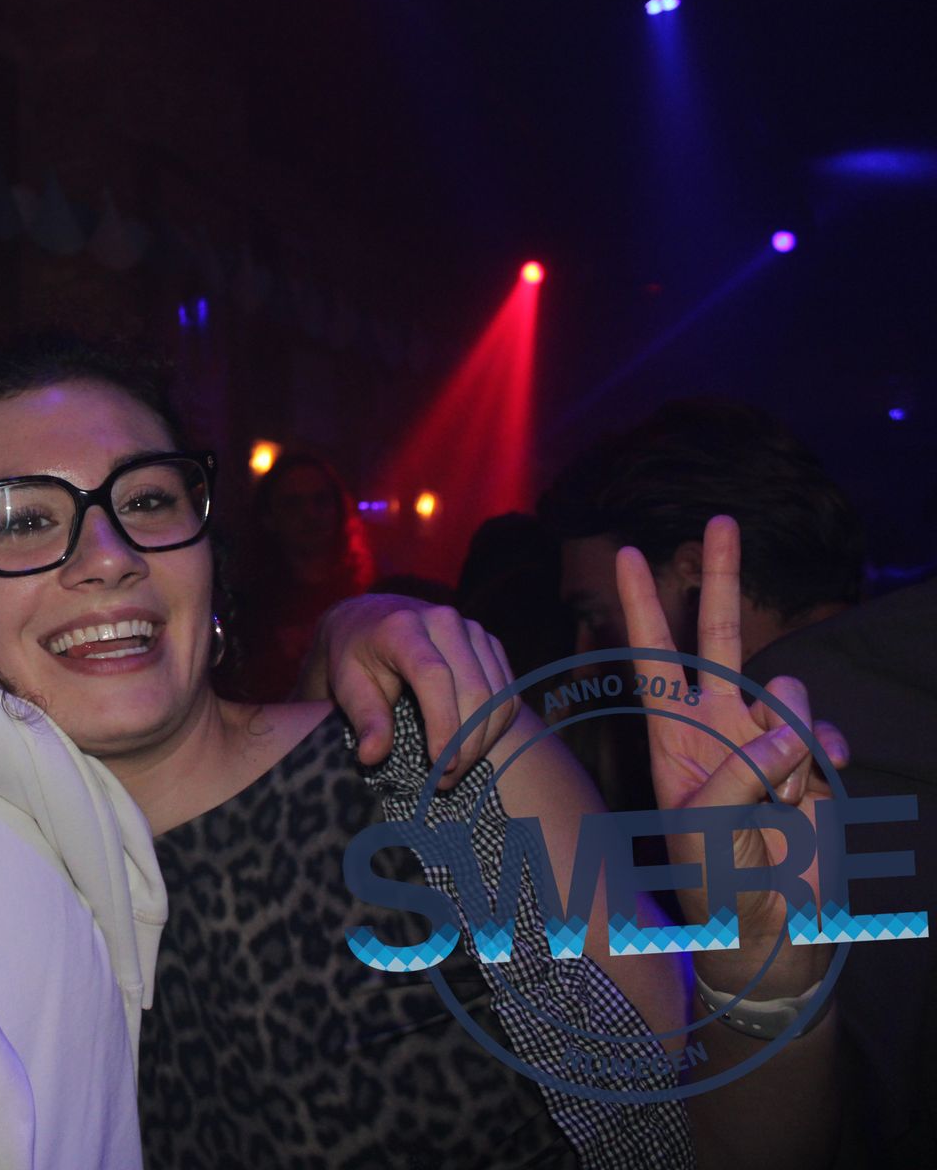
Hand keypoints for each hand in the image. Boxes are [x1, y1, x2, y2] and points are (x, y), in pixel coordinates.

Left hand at [303, 594, 519, 786]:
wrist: (371, 621)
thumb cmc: (355, 656)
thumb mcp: (347, 685)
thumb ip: (365, 719)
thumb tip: (373, 756)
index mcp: (402, 627)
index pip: (433, 676)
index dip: (444, 724)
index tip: (441, 765)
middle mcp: (443, 621)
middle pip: (474, 690)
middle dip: (465, 744)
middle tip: (444, 781)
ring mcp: (472, 630)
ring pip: (498, 695)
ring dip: (483, 741)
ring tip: (456, 771)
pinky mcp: (490, 644)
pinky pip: (508, 692)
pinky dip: (496, 727)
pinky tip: (473, 747)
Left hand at [615, 516, 848, 994]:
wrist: (770, 932)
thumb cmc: (717, 885)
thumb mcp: (706, 829)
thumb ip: (741, 772)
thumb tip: (788, 721)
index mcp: (674, 737)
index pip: (654, 657)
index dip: (642, 606)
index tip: (625, 552)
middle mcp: (720, 727)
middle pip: (722, 638)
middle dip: (721, 578)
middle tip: (719, 519)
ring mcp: (770, 741)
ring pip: (784, 695)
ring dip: (785, 741)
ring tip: (775, 800)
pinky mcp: (815, 762)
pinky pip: (824, 734)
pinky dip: (822, 761)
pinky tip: (815, 793)